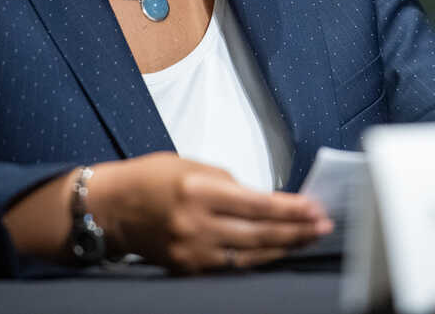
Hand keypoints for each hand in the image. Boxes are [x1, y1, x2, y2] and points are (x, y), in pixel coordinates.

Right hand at [88, 153, 331, 271]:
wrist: (110, 207)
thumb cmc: (153, 177)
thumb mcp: (193, 166)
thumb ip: (230, 184)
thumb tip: (266, 202)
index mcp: (200, 190)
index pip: (259, 204)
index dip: (292, 209)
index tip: (316, 207)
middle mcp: (197, 224)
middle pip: (260, 233)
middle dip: (297, 231)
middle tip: (324, 226)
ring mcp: (192, 251)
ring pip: (250, 255)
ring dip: (283, 247)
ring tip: (308, 239)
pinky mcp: (186, 268)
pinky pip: (230, 266)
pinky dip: (256, 259)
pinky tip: (275, 251)